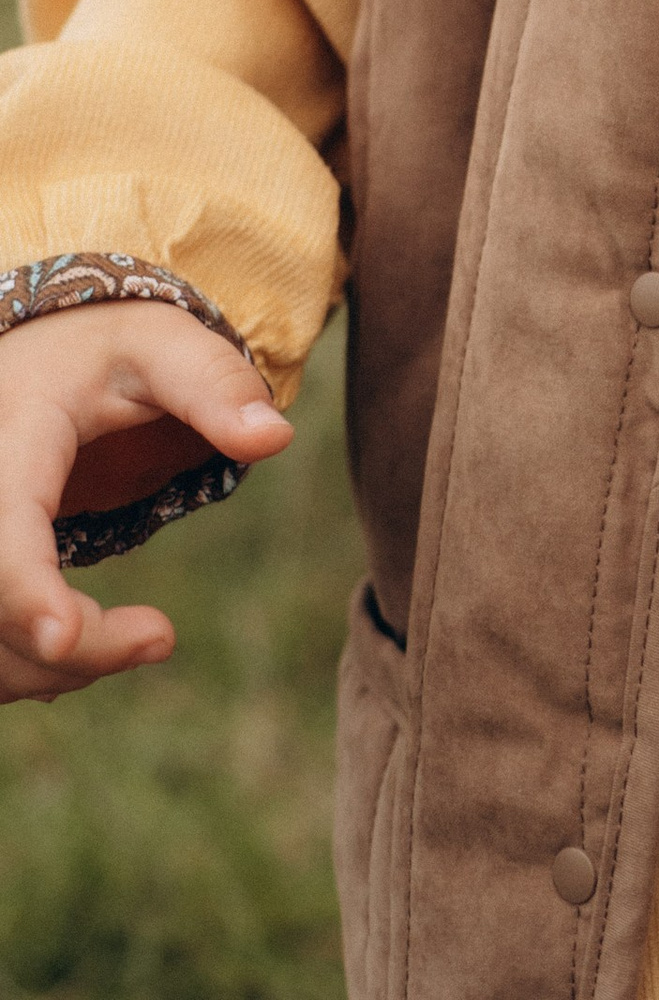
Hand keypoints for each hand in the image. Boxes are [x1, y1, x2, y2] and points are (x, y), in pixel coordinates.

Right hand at [0, 302, 288, 700]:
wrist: (44, 357)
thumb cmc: (109, 351)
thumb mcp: (164, 347)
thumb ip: (216, 385)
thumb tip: (275, 437)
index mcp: (13, 436)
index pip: (6, 527)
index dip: (25, 590)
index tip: (66, 636)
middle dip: (71, 646)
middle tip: (161, 638)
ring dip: (52, 668)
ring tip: (144, 637)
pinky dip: (28, 665)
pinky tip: (89, 645)